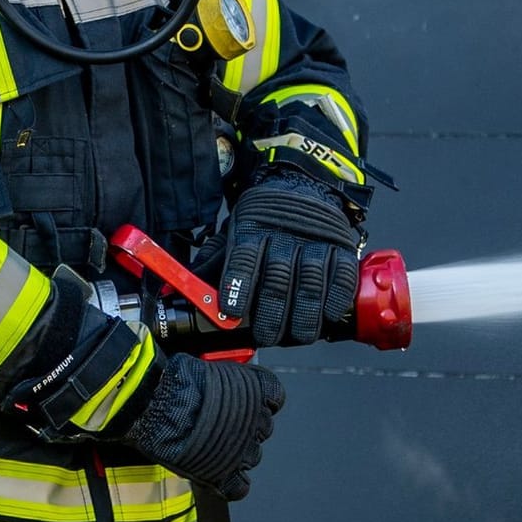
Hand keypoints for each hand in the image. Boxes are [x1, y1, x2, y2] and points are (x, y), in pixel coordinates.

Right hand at [118, 353, 284, 499]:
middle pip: (263, 428)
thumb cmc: (179, 380)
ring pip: (253, 456)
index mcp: (258, 389)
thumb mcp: (209, 367)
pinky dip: (231, 484)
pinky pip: (239, 487)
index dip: (259, 400)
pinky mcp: (226, 475)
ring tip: (210, 446)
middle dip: (245, 428)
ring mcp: (244, 450)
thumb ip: (224, 382)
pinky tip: (218, 475)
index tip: (242, 402)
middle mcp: (258, 420)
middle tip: (220, 425)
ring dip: (236, 453)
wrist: (158, 404)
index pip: (275, 397)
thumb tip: (216, 386)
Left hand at [217, 171, 359, 346]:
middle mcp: (284, 233)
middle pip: (278, 277)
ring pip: (311, 280)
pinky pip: (341, 274)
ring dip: (305, 313)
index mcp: (252, 229)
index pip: (243, 259)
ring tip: (298, 336)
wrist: (304, 185)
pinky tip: (328, 315)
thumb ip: (214, 261)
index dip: (238, 287)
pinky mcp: (340, 245)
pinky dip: (335, 298)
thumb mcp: (235, 230)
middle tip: (268, 337)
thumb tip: (181, 291)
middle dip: (272, 313)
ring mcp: (315, 239)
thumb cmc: (264, 218)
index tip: (233, 313)